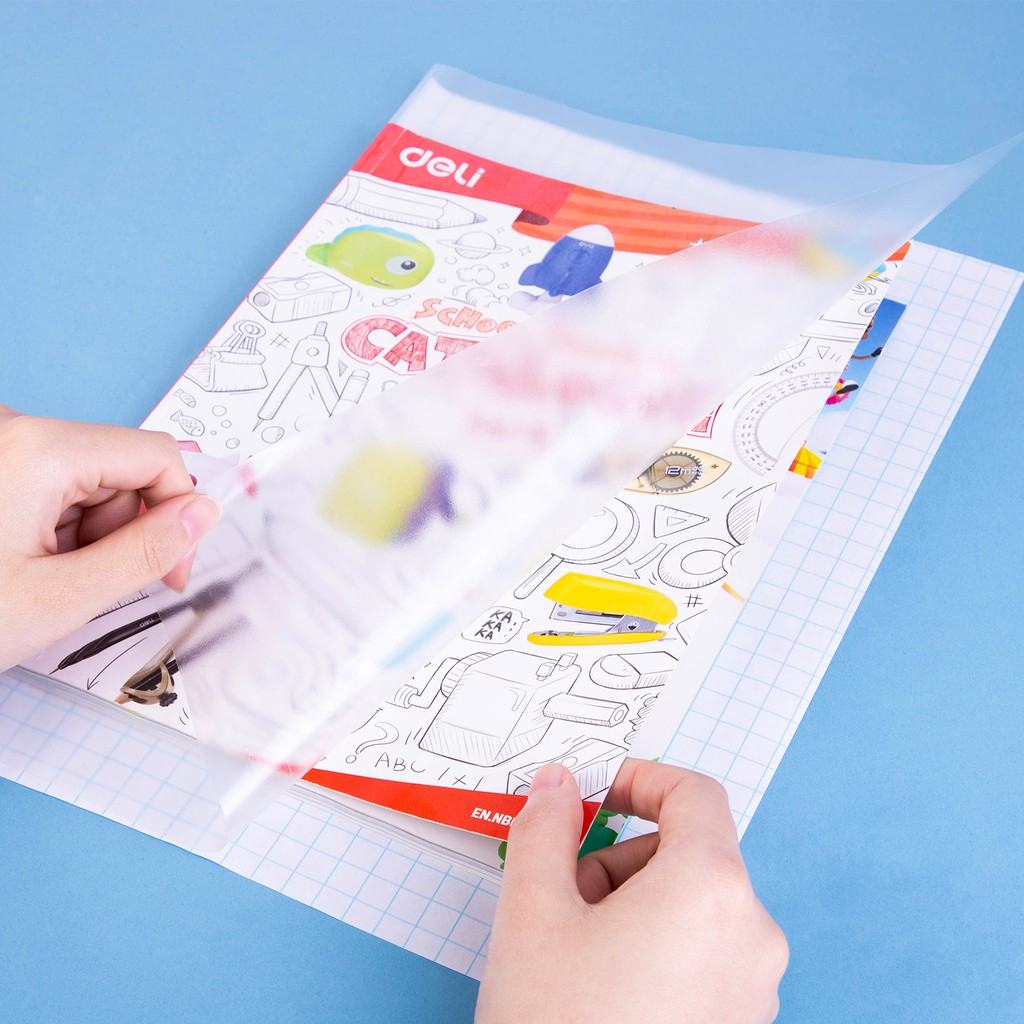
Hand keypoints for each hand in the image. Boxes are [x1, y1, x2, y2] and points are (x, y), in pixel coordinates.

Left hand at [0, 406, 219, 670]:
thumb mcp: (59, 598)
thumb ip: (144, 553)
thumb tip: (203, 515)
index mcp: (41, 451)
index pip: (156, 455)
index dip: (180, 511)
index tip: (173, 567)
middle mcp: (21, 435)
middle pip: (124, 469)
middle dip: (130, 529)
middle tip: (106, 586)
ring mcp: (5, 451)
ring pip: (93, 483)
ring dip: (94, 537)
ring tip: (52, 581)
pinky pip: (57, 491)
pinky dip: (62, 533)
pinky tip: (32, 567)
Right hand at [477, 759, 787, 1023]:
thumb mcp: (532, 910)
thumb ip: (546, 828)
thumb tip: (558, 783)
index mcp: (711, 889)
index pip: (695, 793)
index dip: (642, 778)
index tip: (599, 794)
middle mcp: (751, 935)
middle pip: (688, 854)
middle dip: (619, 860)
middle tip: (563, 897)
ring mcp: (754, 988)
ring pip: (692, 907)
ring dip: (632, 906)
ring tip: (577, 955)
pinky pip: (703, 954)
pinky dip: (656, 948)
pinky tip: (604, 990)